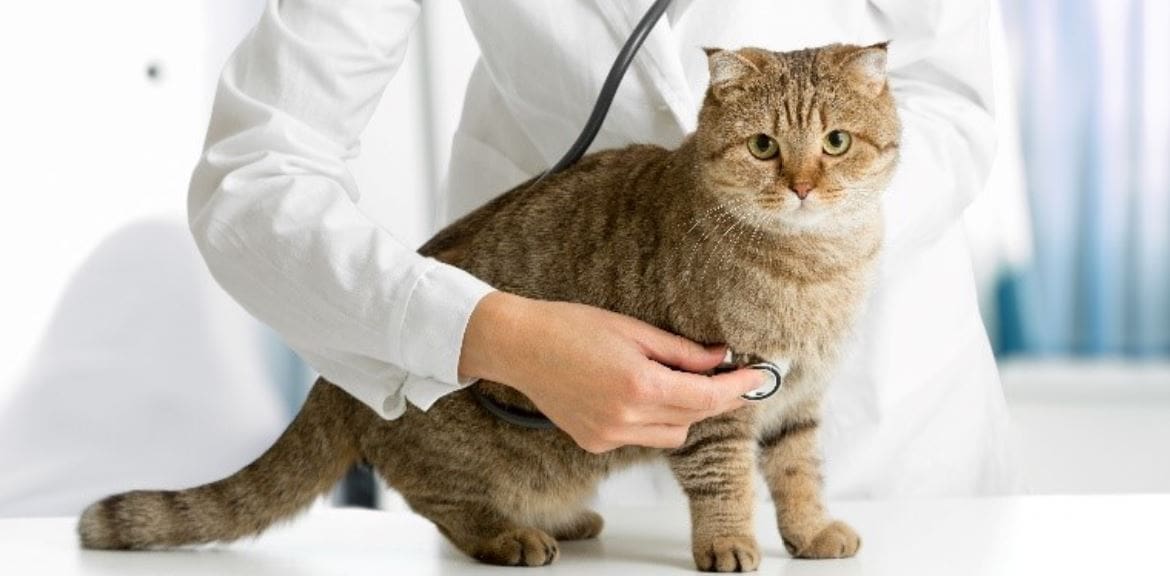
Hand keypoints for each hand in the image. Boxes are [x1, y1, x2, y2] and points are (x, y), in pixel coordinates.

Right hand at [458, 291, 766, 452]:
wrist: (518, 346)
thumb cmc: (569, 328)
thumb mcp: (633, 330)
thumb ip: (681, 352)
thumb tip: (720, 359)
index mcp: (638, 388)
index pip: (707, 398)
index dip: (737, 389)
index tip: (757, 378)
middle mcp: (625, 420)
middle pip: (693, 419)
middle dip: (713, 399)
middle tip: (723, 373)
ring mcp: (608, 436)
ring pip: (670, 435)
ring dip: (683, 412)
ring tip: (672, 379)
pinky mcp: (595, 443)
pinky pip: (641, 437)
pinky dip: (652, 420)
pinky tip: (637, 392)